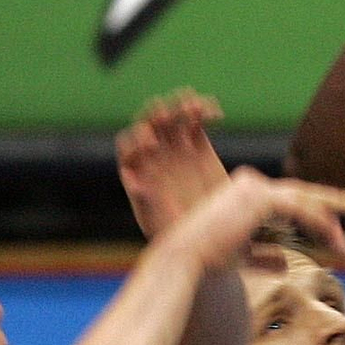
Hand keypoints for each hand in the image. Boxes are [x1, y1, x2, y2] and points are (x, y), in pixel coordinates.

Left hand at [117, 90, 227, 237]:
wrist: (207, 238)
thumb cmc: (177, 235)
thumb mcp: (157, 222)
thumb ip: (144, 200)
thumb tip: (131, 178)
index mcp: (138, 171)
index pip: (129, 145)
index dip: (137, 141)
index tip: (152, 146)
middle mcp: (154, 156)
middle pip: (149, 125)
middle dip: (157, 116)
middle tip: (169, 114)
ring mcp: (176, 149)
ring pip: (173, 118)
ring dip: (181, 107)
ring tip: (195, 106)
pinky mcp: (199, 147)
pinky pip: (197, 122)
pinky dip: (204, 112)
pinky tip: (216, 115)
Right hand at [163, 166, 344, 273]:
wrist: (185, 258)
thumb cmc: (207, 260)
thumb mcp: (243, 257)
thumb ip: (265, 256)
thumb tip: (287, 264)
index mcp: (242, 192)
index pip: (284, 195)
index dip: (309, 205)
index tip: (330, 218)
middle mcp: (250, 184)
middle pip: (297, 192)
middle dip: (325, 201)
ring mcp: (255, 188)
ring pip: (302, 202)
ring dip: (326, 222)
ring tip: (344, 242)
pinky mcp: (261, 200)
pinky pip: (300, 211)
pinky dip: (319, 225)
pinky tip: (335, 240)